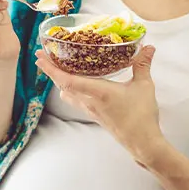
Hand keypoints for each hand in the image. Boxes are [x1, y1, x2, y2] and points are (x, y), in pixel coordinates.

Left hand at [35, 45, 163, 163]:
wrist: (142, 142)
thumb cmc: (141, 115)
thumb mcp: (143, 86)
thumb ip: (143, 65)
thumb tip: (148, 47)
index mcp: (98, 92)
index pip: (67, 80)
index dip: (51, 68)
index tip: (40, 57)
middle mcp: (89, 101)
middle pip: (62, 85)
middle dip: (50, 70)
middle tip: (42, 56)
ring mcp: (90, 109)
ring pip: (67, 94)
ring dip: (59, 81)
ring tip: (57, 68)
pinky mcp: (94, 115)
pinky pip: (75, 100)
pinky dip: (70, 89)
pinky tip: (77, 83)